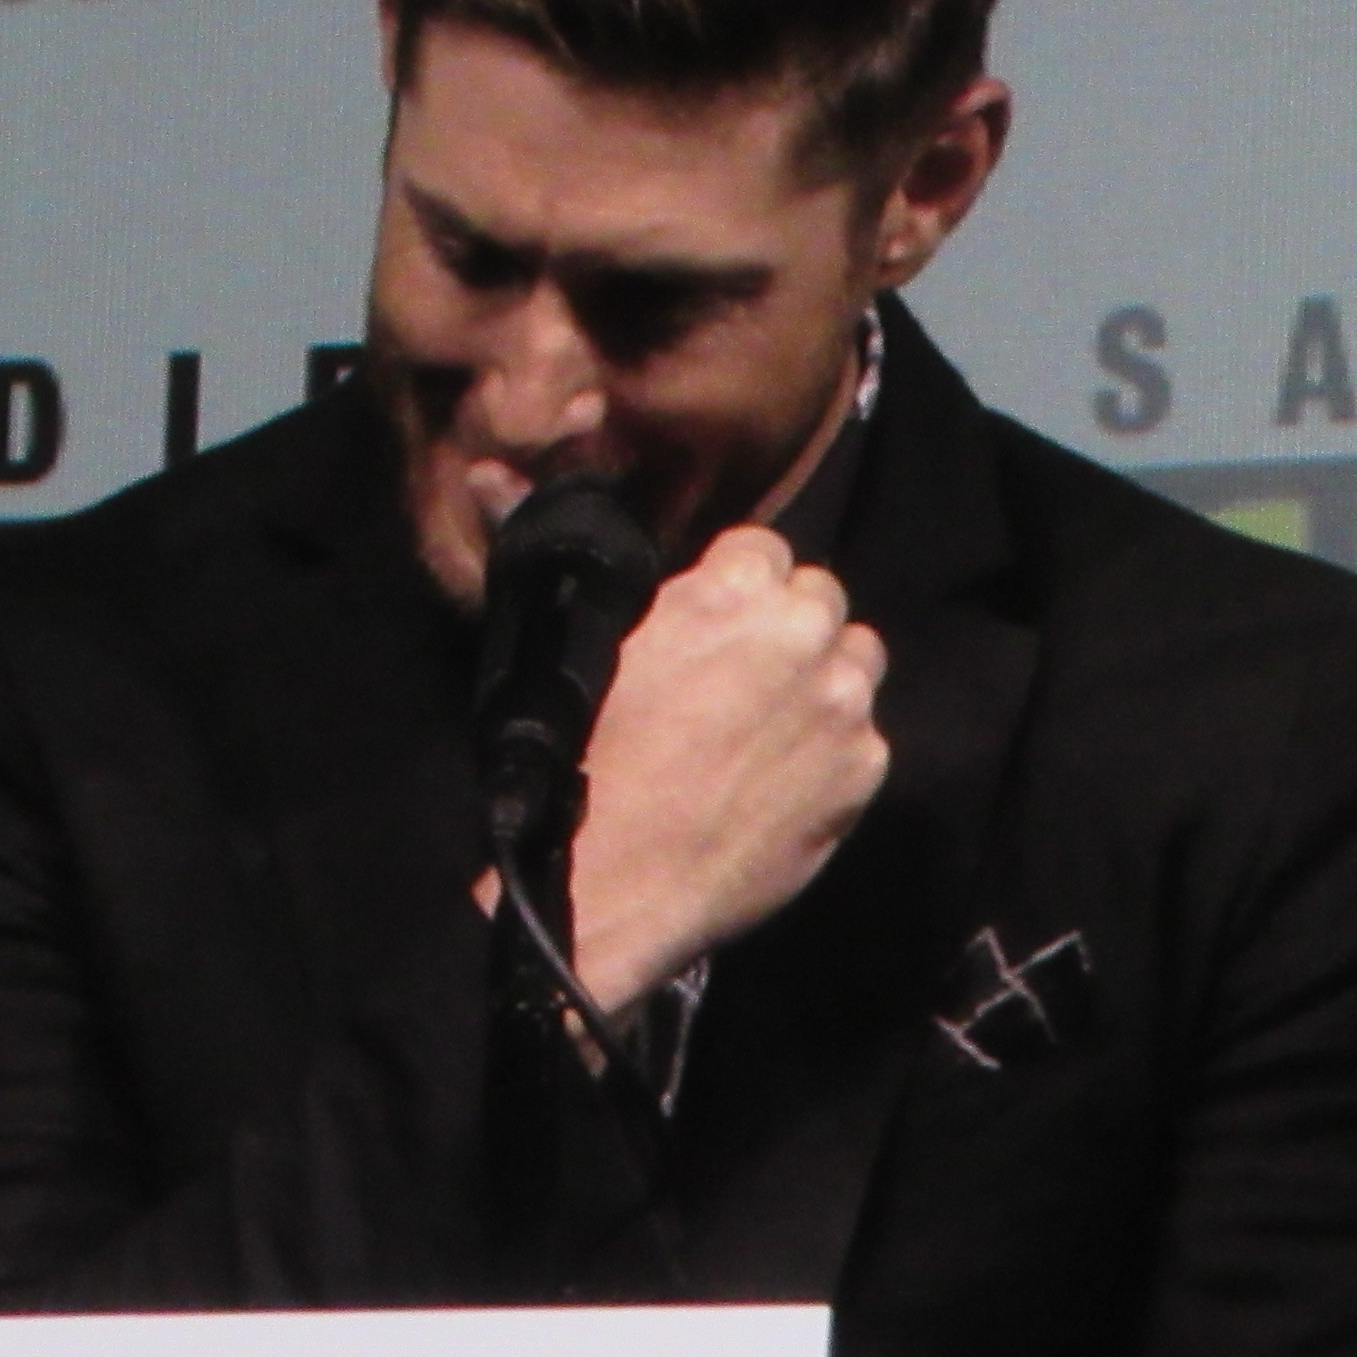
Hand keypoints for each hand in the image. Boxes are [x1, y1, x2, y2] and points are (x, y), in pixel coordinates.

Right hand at [559, 529, 889, 1008]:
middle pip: (820, 597)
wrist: (614, 883)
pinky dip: (834, 750)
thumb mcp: (581, 652)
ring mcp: (841, 701)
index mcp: (729, 593)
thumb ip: (586, 570)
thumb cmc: (581, 765)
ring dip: (823, 678)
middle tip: (745, 676)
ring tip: (772, 726)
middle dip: (788, 625)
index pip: (766, 548)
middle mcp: (799, 633)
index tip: (718, 622)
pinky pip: (864, 735)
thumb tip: (493, 473)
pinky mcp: (864, 767)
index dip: (739, 587)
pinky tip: (783, 780)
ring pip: (856, 659)